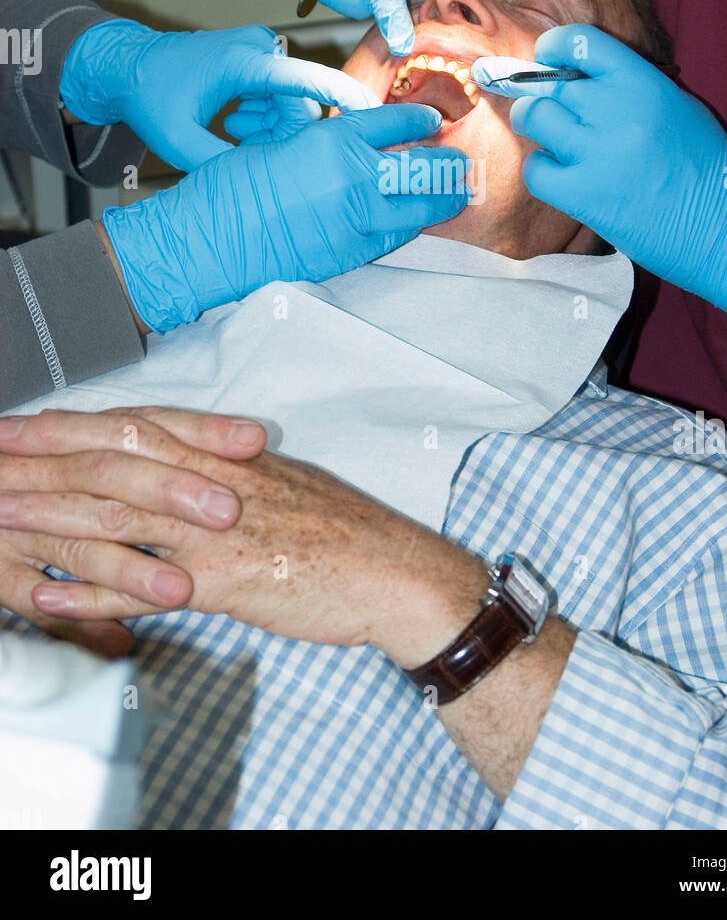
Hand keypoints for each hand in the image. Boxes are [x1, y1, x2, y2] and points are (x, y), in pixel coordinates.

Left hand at [0, 408, 485, 663]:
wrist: (395, 571)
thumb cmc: (346, 532)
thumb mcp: (284, 484)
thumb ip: (228, 477)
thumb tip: (188, 475)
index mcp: (228, 456)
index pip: (136, 428)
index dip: (73, 423)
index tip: (25, 422)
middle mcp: (214, 482)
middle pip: (112, 460)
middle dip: (43, 456)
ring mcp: (215, 530)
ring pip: (115, 516)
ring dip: (48, 516)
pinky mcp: (223, 580)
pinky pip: (141, 587)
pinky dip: (86, 594)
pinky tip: (44, 599)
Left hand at [59, 20, 379, 171]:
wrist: (127, 66)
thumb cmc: (148, 96)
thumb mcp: (178, 142)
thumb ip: (222, 166)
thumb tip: (260, 191)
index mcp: (244, 62)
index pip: (309, 79)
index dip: (346, 97)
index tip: (376, 114)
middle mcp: (259, 48)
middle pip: (300, 99)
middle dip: (285, 131)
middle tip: (246, 147)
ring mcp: (259, 49)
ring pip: (291, 98)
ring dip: (272, 124)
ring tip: (231, 132)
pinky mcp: (257, 56)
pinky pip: (280, 92)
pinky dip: (266, 114)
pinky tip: (236, 124)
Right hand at [101, 103, 470, 332]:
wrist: (207, 241)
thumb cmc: (228, 188)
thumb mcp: (277, 144)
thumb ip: (319, 142)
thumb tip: (346, 143)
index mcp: (333, 141)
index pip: (395, 125)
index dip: (419, 124)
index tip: (432, 125)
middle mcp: (354, 179)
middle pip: (421, 170)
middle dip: (446, 167)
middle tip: (460, 165)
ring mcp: (355, 222)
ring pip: (417, 211)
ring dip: (440, 202)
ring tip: (456, 195)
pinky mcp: (347, 256)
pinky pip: (390, 240)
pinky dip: (406, 229)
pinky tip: (412, 224)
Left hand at [478, 25, 726, 331]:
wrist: (725, 228)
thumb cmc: (706, 167)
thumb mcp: (678, 106)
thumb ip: (631, 86)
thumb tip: (578, 76)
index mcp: (644, 82)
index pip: (581, 41)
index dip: (554, 47)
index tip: (548, 60)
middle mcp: (617, 109)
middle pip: (550, 83)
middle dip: (540, 93)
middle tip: (548, 110)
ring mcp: (597, 152)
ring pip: (534, 117)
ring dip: (535, 126)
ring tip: (552, 140)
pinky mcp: (583, 194)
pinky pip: (536, 169)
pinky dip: (541, 170)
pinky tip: (560, 176)